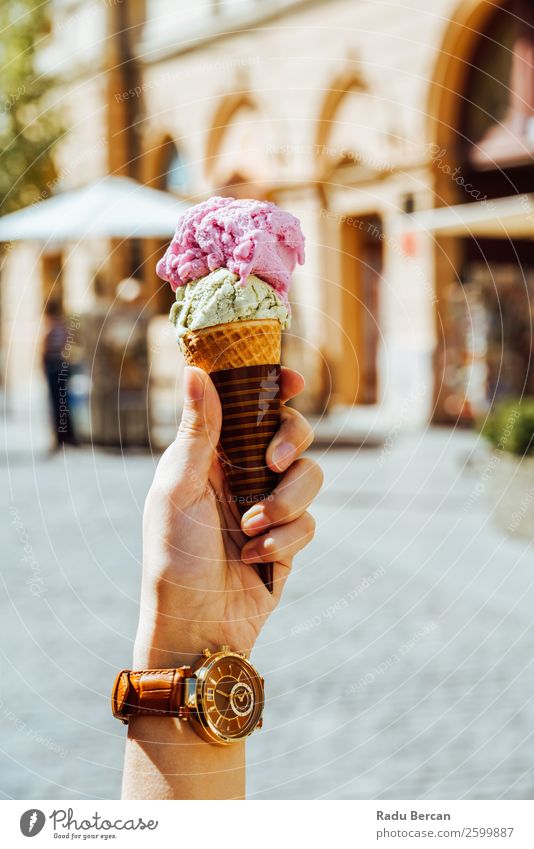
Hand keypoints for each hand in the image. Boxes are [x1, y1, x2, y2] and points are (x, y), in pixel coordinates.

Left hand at [134, 366, 322, 667]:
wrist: (197, 627)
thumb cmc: (173, 557)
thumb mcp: (179, 489)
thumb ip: (196, 431)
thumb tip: (195, 371)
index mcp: (211, 455)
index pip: (247, 406)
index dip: (272, 386)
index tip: (291, 379)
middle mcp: (243, 474)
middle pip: (291, 432)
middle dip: (290, 441)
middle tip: (272, 464)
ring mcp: (269, 505)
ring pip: (310, 475)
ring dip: (285, 502)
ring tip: (252, 530)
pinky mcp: (289, 538)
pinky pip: (310, 521)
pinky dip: (285, 538)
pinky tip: (255, 558)